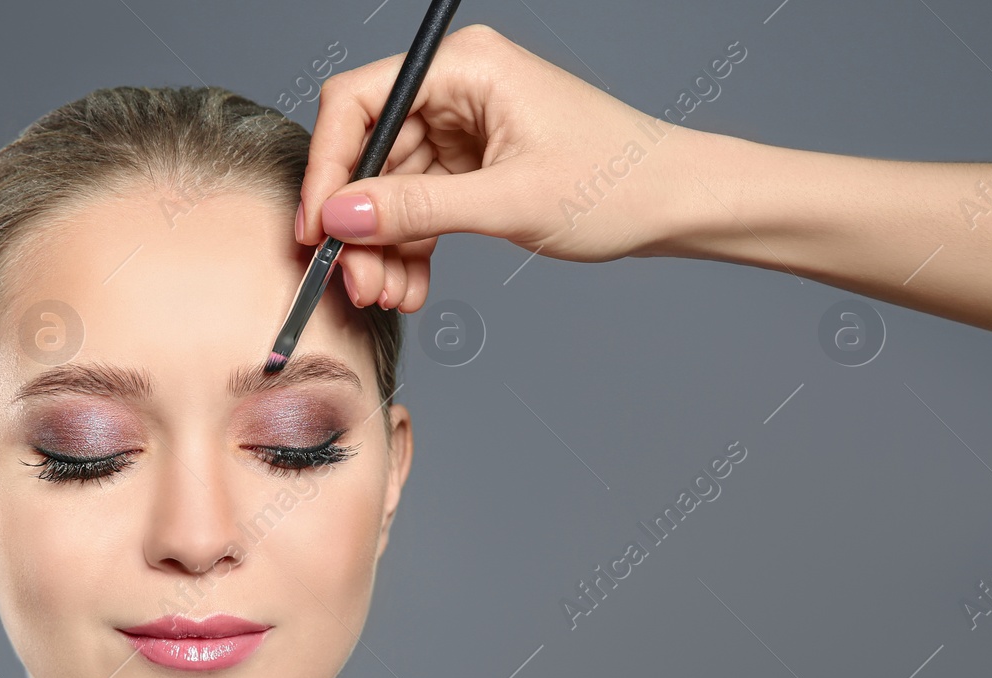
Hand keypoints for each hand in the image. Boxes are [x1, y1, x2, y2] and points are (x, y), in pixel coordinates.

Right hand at [294, 23, 705, 312]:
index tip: (317, 229)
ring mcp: (464, 128)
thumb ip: (418, 208)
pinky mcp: (473, 165)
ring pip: (391, 190)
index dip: (327, 168)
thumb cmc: (615, 183)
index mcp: (464, 67)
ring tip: (390, 295)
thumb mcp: (507, 200)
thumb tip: (341, 216)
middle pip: (370, 154)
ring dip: (384, 248)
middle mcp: (457, 89)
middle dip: (360, 224)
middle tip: (356, 281)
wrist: (674, 204)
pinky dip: (411, 248)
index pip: (357, 104)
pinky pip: (420, 207)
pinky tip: (412, 287)